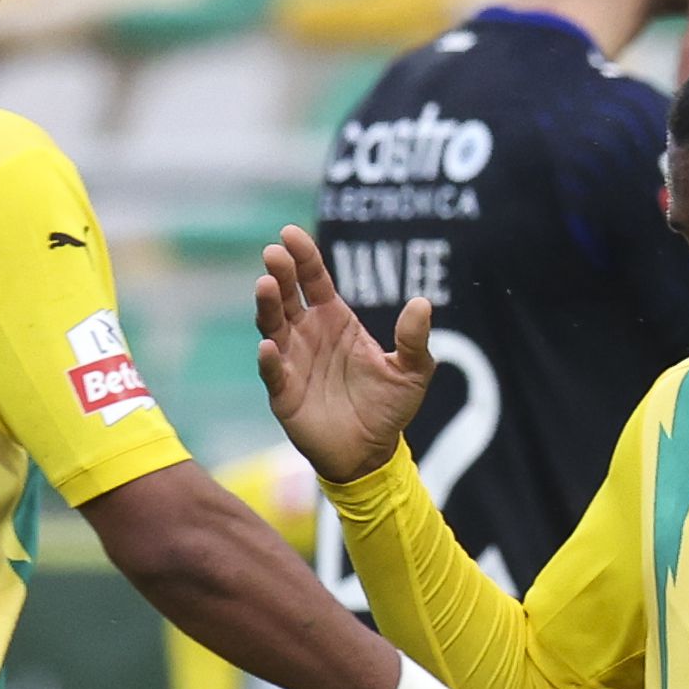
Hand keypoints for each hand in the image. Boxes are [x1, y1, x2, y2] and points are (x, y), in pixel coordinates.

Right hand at [256, 226, 429, 484]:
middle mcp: (308, 334)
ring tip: (266, 286)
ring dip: (267, 306)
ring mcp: (292, 361)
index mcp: (335, 319)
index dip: (303, 256)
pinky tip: (269, 346)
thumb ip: (415, 339)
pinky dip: (269, 359)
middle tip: (274, 255)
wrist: (371, 453)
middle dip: (280, 273)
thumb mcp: (412, 371)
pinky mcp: (284, 392)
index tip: (290, 234)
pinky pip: (273, 371)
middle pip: (287, 296)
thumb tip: (423, 303)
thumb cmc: (389, 407)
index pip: (314, 279)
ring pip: (272, 326)